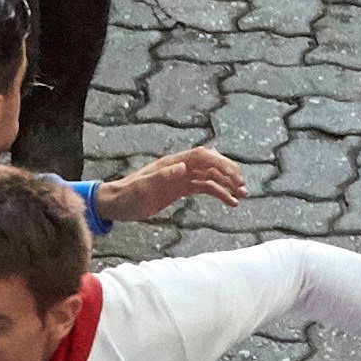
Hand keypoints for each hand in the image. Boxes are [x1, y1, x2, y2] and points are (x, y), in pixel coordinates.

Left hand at [94, 145, 246, 222]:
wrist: (117, 204)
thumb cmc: (127, 196)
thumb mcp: (142, 188)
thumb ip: (161, 177)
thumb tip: (183, 166)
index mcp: (172, 163)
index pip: (202, 156)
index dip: (220, 163)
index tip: (234, 177)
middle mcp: (179, 168)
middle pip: (210, 164)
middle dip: (228, 173)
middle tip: (243, 188)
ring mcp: (180, 178)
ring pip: (210, 177)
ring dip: (226, 184)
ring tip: (241, 197)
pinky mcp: (179, 189)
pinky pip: (203, 188)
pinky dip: (218, 193)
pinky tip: (229, 203)